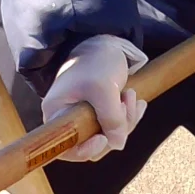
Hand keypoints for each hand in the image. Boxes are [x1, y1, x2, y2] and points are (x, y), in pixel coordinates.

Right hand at [42, 35, 148, 161]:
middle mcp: (67, 119)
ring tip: (131, 96)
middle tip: (126, 103)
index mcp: (57, 112)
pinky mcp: (99, 114)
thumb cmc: (96, 61)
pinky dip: (129, 116)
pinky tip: (137, 102)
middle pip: (92, 143)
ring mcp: (84, 117)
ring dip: (126, 120)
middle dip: (115, 128)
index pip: (65, 147)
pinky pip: (116, 127)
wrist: (106, 43)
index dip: (84, 151)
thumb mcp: (104, 88)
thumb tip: (117, 145)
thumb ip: (111, 118)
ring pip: (108, 136)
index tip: (103, 139)